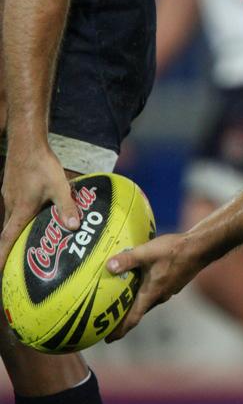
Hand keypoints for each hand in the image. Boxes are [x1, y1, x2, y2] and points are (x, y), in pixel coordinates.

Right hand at [0, 145, 79, 268]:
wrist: (26, 142)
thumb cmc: (42, 164)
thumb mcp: (59, 187)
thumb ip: (66, 207)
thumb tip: (75, 227)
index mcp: (20, 210)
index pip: (6, 240)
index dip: (1, 257)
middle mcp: (11, 205)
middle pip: (9, 231)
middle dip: (11, 247)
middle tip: (16, 261)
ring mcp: (9, 196)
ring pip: (12, 218)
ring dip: (17, 229)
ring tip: (27, 239)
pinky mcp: (11, 187)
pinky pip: (14, 206)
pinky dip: (20, 215)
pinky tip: (33, 212)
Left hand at [104, 232, 202, 340]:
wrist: (201, 247)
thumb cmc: (174, 251)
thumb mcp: (147, 252)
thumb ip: (127, 259)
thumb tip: (108, 266)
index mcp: (152, 293)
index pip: (133, 318)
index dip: (120, 330)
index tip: (107, 339)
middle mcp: (160, 296)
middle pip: (139, 311)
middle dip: (124, 317)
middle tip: (109, 319)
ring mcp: (169, 290)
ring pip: (148, 300)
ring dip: (136, 302)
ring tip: (123, 298)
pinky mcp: (174, 282)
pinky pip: (156, 291)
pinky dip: (146, 290)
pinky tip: (142, 279)